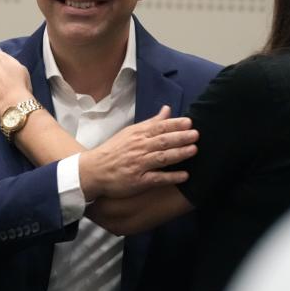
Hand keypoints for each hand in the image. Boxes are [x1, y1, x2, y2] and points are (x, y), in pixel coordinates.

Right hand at [79, 105, 197, 199]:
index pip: (159, 127)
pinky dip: (170, 177)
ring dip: (178, 154)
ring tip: (194, 150)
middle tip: (196, 134)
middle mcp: (139, 148)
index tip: (189, 122)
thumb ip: (151, 122)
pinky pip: (157, 178)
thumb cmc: (114, 150)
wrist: (94, 170)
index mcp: (138, 135)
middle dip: (180, 137)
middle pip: (162, 141)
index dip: (175, 125)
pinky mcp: (138, 181)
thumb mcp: (130, 132)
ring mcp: (138, 165)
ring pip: (161, 157)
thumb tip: (167, 109)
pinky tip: (184, 176)